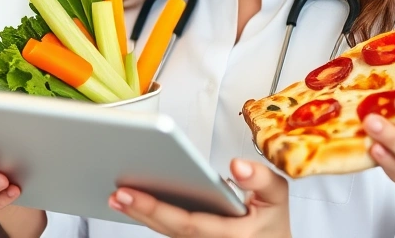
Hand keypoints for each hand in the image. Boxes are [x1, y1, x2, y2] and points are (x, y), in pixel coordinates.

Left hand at [109, 158, 290, 237]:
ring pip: (165, 231)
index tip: (130, 192)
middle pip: (168, 229)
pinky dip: (151, 216)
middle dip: (140, 210)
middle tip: (116, 193)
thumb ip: (262, 179)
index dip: (156, 208)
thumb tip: (236, 165)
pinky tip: (133, 201)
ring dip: (141, 214)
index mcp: (230, 235)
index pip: (186, 222)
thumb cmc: (272, 224)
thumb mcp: (277, 198)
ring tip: (117, 196)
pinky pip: (169, 231)